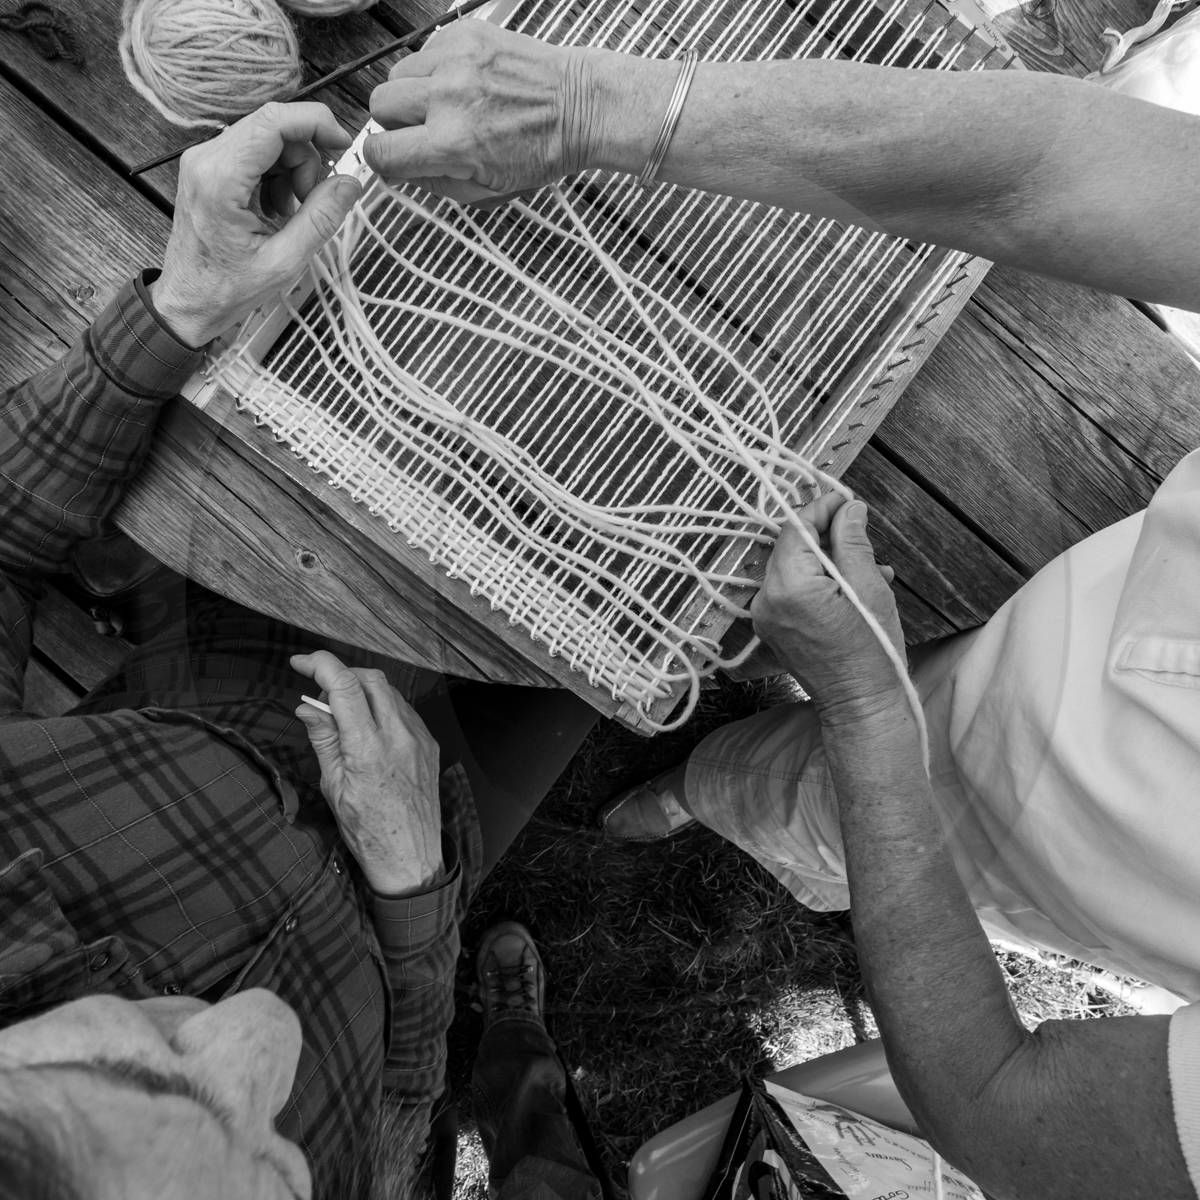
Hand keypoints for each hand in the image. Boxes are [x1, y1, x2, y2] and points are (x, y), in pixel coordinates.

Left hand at [151, 102, 362, 347]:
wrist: (188, 303)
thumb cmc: (226, 289)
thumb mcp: (286, 261)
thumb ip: (322, 217)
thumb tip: (351, 182)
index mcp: (221, 178)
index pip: (274, 121)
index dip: (317, 123)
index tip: (343, 146)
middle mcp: (206, 158)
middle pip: (274, 127)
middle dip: (307, 156)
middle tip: (317, 198)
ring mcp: (205, 160)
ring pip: (268, 139)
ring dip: (293, 169)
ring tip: (292, 212)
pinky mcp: (209, 168)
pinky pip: (255, 154)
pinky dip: (277, 176)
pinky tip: (277, 209)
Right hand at [292, 651, 442, 894]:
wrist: (410, 857)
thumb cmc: (367, 831)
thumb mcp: (333, 788)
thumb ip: (323, 740)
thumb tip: (307, 707)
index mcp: (368, 750)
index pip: (345, 687)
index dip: (320, 664)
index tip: (300, 661)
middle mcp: (399, 737)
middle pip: (371, 679)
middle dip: (342, 675)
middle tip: (320, 695)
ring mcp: (419, 739)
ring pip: (390, 692)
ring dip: (363, 690)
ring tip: (342, 715)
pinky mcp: (429, 744)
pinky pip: (404, 710)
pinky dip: (382, 706)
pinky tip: (368, 726)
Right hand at [365, 22, 603, 202]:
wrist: (580, 106)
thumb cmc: (543, 150)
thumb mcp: (489, 191)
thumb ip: (438, 186)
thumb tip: (402, 175)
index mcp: (452, 144)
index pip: (381, 152)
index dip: (383, 161)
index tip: (394, 158)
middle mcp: (449, 98)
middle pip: (379, 105)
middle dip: (394, 123)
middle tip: (421, 131)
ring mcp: (456, 61)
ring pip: (397, 75)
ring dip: (411, 94)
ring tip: (443, 106)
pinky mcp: (466, 35)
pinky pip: (425, 51)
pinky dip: (435, 70)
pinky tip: (462, 83)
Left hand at [751, 493, 905, 723]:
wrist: (861, 705)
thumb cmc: (872, 651)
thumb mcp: (869, 588)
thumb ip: (853, 542)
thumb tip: (848, 509)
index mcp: (788, 587)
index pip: (797, 528)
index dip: (822, 508)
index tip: (848, 501)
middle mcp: (767, 599)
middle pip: (791, 547)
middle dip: (825, 534)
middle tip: (859, 528)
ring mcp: (766, 617)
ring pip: (793, 568)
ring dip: (827, 559)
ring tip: (868, 565)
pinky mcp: (773, 629)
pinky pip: (792, 591)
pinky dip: (819, 581)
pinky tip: (852, 586)